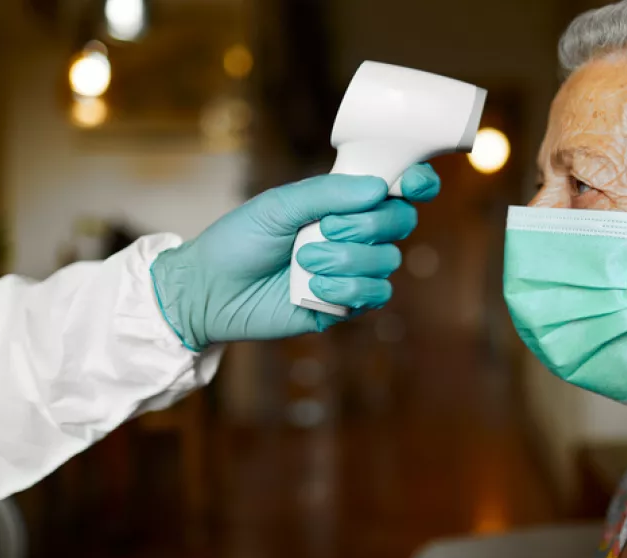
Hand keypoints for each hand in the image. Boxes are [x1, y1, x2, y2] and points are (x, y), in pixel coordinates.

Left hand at [150, 164, 440, 350]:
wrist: (211, 291)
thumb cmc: (239, 241)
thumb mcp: (278, 205)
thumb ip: (327, 193)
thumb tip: (379, 188)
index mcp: (342, 202)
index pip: (395, 188)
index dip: (416, 182)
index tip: (412, 183)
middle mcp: (355, 234)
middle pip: (399, 221)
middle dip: (366, 225)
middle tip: (325, 229)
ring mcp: (353, 269)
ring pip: (388, 260)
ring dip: (347, 260)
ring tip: (305, 263)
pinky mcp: (347, 305)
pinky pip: (376, 294)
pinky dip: (347, 290)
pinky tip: (314, 290)